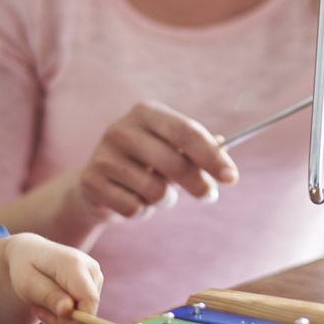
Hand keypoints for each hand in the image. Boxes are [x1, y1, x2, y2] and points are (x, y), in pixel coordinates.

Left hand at [3, 233, 102, 323]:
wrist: (29, 252)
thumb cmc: (26, 267)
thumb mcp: (28, 283)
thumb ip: (48, 296)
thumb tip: (68, 311)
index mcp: (74, 263)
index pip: (89, 299)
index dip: (78, 320)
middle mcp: (90, 267)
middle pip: (89, 309)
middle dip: (65, 320)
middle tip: (38, 312)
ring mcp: (95, 274)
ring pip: (87, 312)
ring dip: (63, 317)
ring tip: (42, 303)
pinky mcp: (95, 282)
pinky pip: (86, 309)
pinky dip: (68, 312)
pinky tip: (52, 301)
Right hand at [77, 100, 238, 219]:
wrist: (97, 184)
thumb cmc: (145, 164)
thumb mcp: (170, 149)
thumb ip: (196, 151)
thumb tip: (224, 155)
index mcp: (145, 113)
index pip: (185, 132)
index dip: (212, 156)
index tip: (232, 177)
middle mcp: (121, 129)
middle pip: (173, 162)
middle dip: (197, 184)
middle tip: (208, 195)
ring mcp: (102, 154)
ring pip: (154, 190)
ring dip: (164, 199)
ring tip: (155, 193)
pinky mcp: (91, 181)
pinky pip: (133, 208)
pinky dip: (141, 211)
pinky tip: (131, 200)